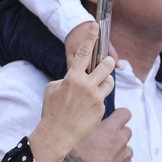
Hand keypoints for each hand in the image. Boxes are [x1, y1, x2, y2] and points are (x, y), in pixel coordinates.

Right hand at [32, 27, 116, 161]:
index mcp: (72, 78)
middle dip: (107, 63)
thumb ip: (66, 78)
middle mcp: (87, 86)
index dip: (90, 38)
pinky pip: (103, 98)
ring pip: (109, 82)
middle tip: (104, 64)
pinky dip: (97, 100)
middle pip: (106, 66)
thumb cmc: (52, 110)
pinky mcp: (101, 109)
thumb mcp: (52, 88)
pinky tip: (87, 109)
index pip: (84, 53)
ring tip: (95, 89)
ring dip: (104, 82)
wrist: (57, 134)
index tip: (95, 26)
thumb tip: (76, 75)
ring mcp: (96, 98)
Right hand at [75, 108, 134, 161]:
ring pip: (126, 149)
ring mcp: (125, 155)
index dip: (119, 117)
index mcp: (109, 129)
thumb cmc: (75, 158)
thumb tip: (87, 121)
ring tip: (104, 160)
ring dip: (119, 152)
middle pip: (126, 132)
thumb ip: (88, 127)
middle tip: (104, 144)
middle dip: (118, 136)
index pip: (125, 114)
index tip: (113, 122)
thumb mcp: (77, 136)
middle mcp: (121, 140)